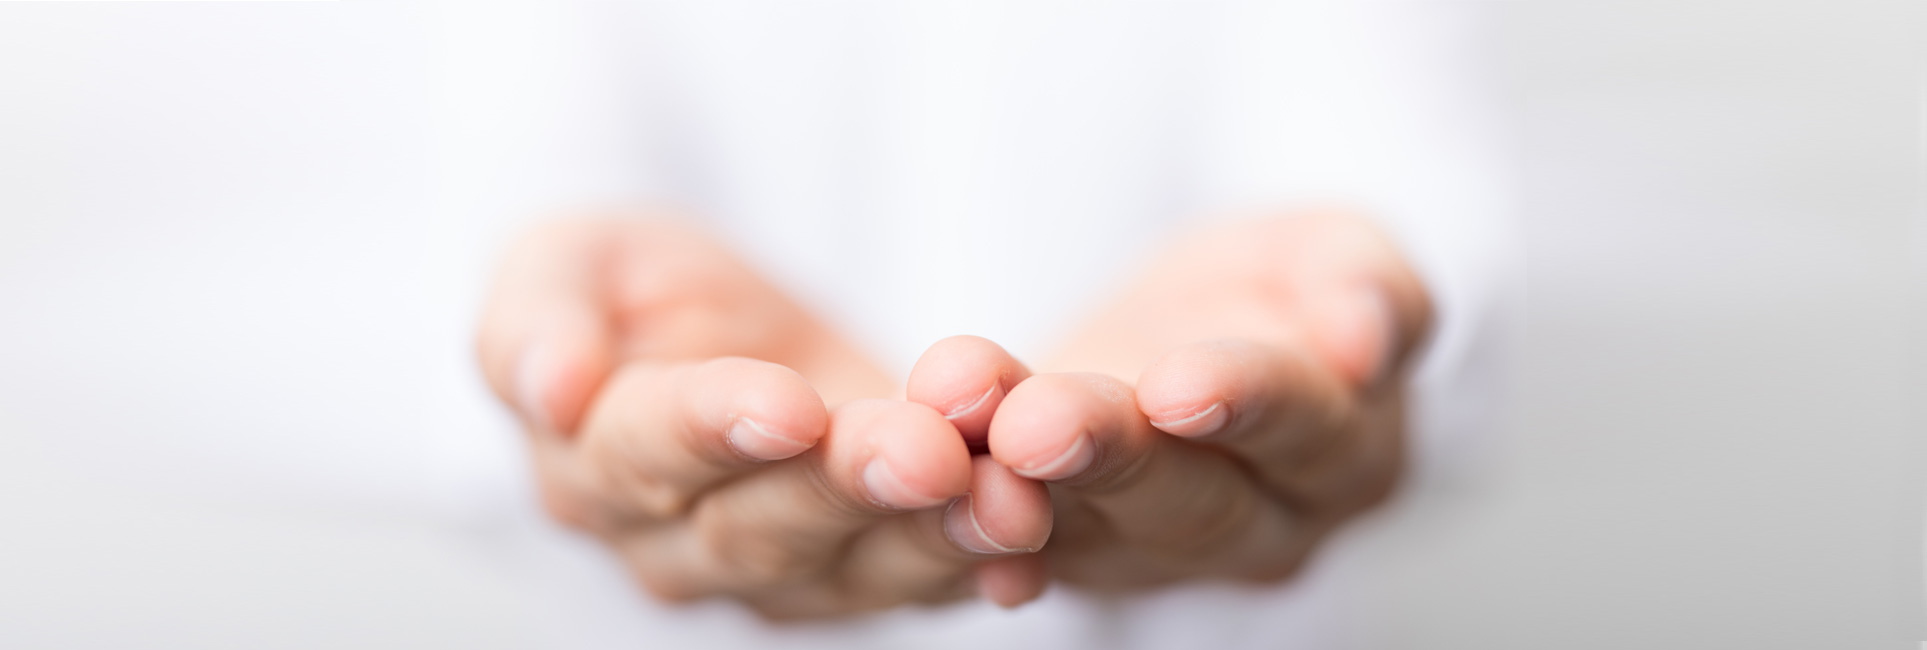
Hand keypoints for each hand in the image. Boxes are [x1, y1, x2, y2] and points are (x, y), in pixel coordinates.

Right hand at [475, 216, 1051, 617]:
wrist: (714, 325)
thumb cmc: (623, 286)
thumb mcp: (561, 260)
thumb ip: (534, 318)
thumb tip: (551, 389)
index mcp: (592, 463)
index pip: (647, 453)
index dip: (716, 430)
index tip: (788, 403)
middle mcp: (679, 543)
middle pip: (762, 525)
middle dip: (847, 489)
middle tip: (924, 451)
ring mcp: (780, 569)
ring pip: (854, 566)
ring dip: (930, 537)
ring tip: (1001, 498)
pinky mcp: (867, 564)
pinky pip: (923, 576)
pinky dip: (979, 567)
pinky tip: (1027, 552)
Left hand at [925, 212, 1431, 588]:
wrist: (1195, 341)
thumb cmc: (1279, 296)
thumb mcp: (1332, 252)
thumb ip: (1364, 283)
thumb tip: (1366, 338)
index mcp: (1343, 447)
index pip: (1304, 430)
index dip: (1247, 405)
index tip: (1179, 384)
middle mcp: (1259, 525)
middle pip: (1192, 499)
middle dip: (1113, 458)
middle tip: (1041, 423)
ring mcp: (1157, 556)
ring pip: (1093, 526)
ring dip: (1024, 489)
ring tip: (968, 429)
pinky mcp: (1071, 556)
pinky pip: (1021, 551)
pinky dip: (973, 534)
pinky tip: (936, 505)